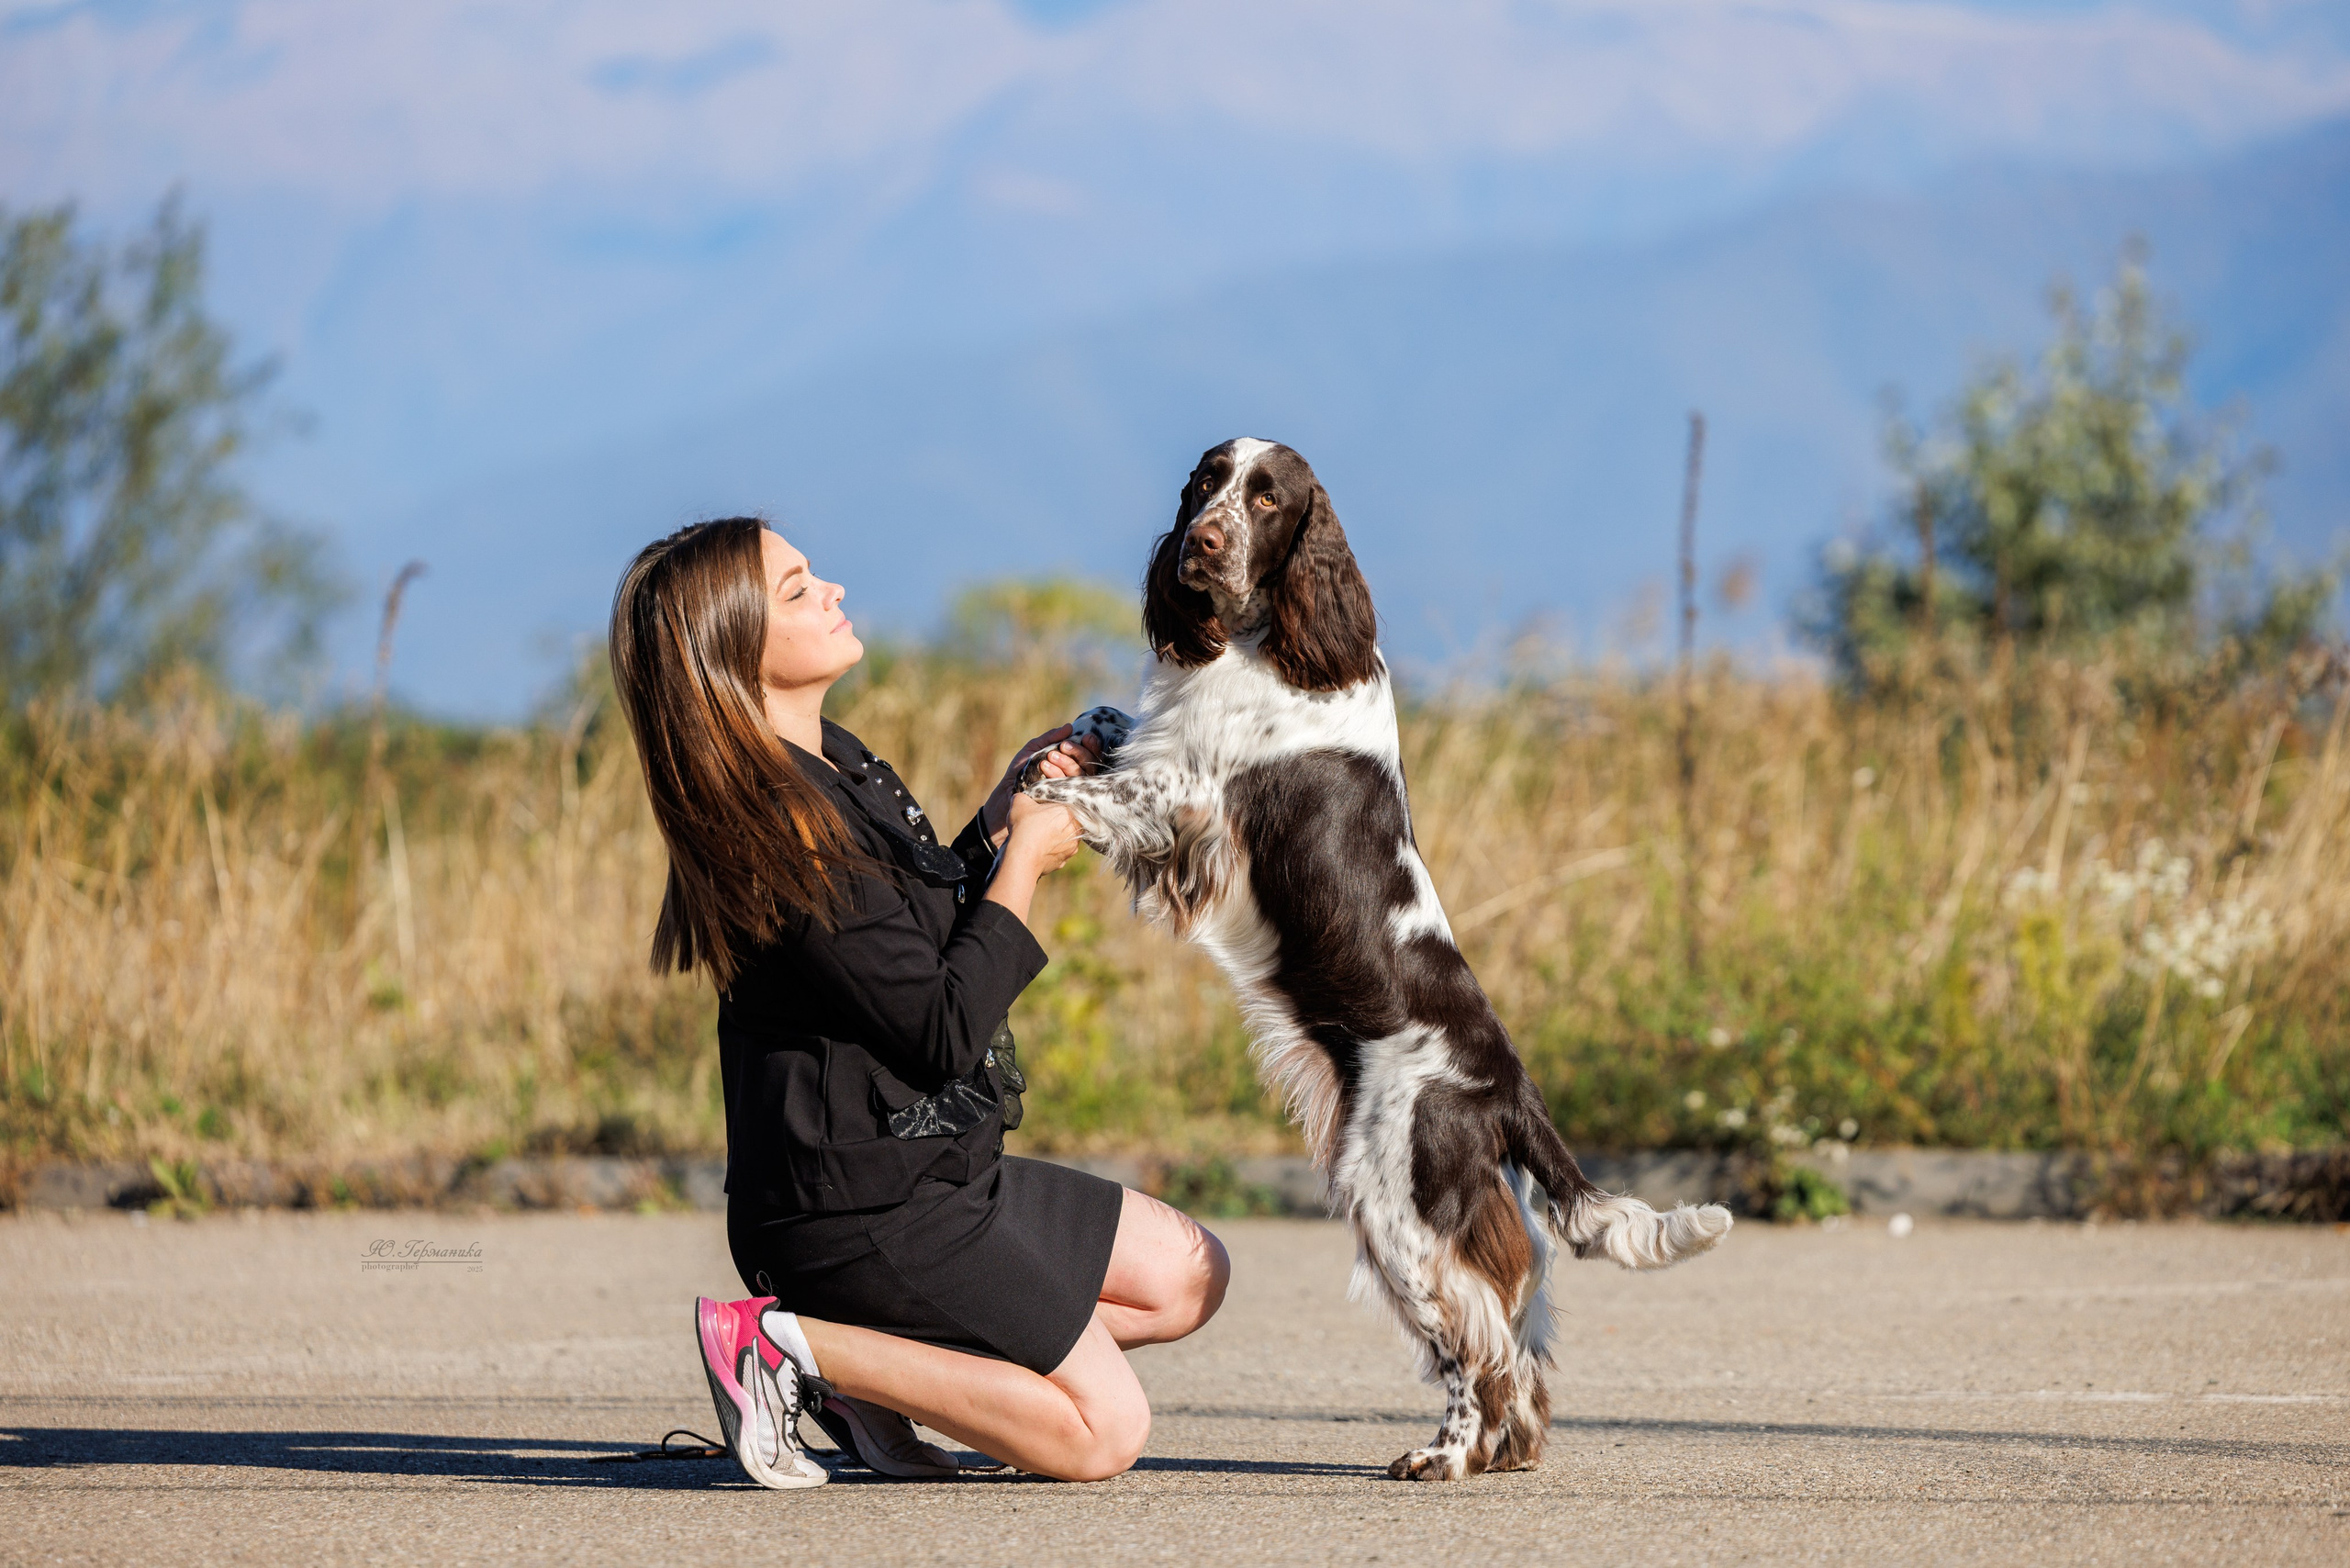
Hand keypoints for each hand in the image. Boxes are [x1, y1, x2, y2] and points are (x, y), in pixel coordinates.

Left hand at [982, 724, 1103, 840]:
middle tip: (1063, 746)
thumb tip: (1069, 727)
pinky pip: (1069, 788)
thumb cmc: (1021, 770)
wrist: (1006, 792)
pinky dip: (1057, 774)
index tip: (1085, 737)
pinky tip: (1044, 767)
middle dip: (1079, 753)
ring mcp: (1071, 791)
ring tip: (1049, 756)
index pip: (1090, 754)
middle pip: (1090, 764)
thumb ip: (1051, 738)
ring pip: (1081, 775)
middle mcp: (1075, 777)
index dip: (1092, 745)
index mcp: (1071, 763)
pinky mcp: (1065, 802)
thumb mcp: (1035, 748)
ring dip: (1067, 763)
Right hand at [1001, 794, 1085, 874]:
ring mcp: (1071, 848)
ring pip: (1062, 839)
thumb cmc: (1024, 827)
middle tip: (1039, 822)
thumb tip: (1025, 798)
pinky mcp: (1063, 862)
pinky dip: (1049, 851)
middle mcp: (1076, 831)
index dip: (1052, 806)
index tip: (1041, 809)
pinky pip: (1057, 853)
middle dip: (1054, 822)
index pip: (1064, 804)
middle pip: (1065, 822)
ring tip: (1037, 837)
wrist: (1023, 858)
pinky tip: (1038, 849)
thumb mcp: (1020, 802)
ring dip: (1052, 837)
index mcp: (1070, 812)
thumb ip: (1025, 796)